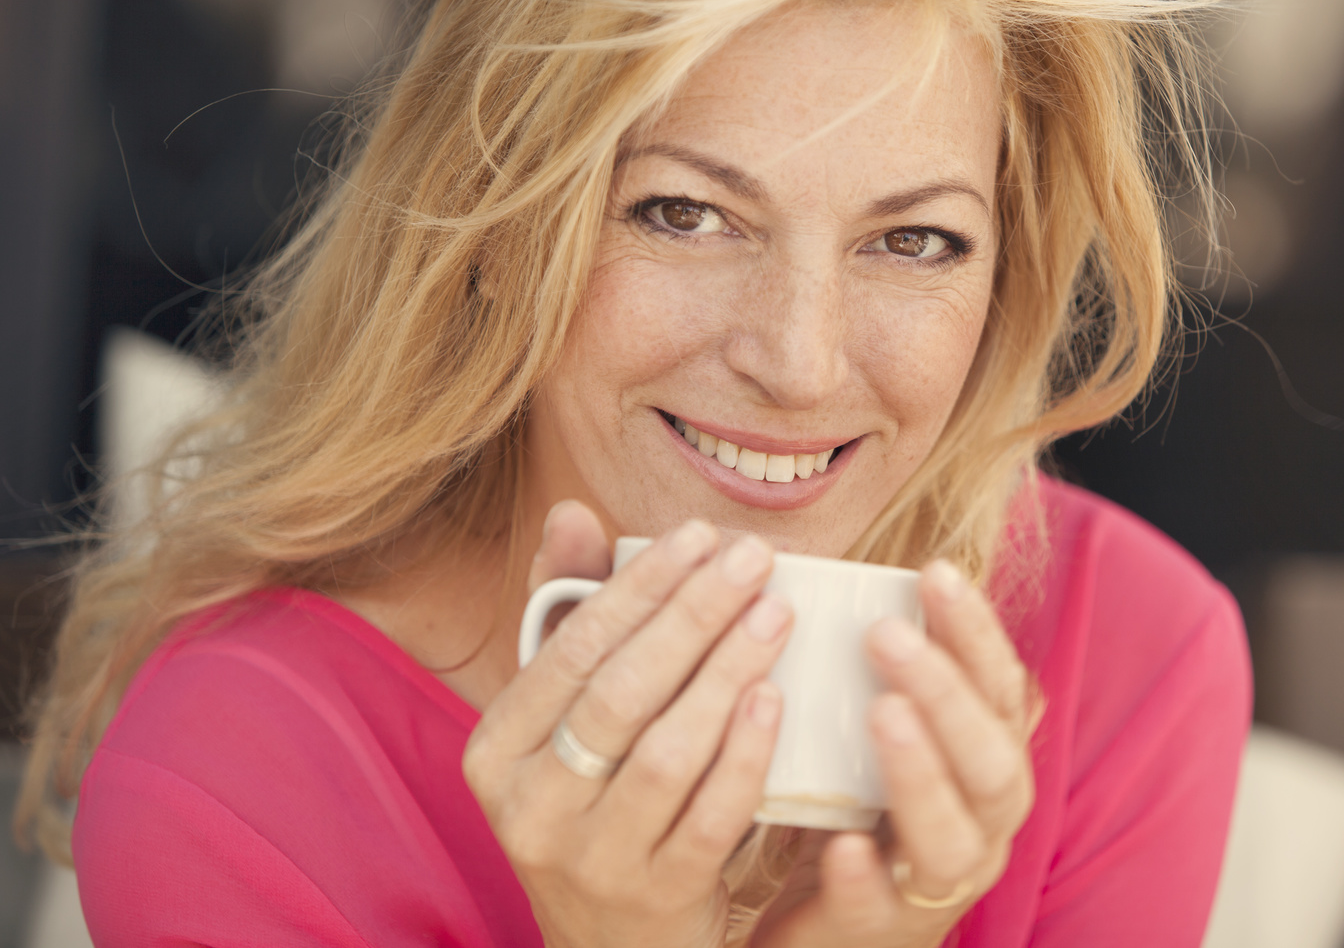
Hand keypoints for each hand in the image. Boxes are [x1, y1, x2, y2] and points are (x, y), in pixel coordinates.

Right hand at [464, 502, 791, 947]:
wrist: (611, 943)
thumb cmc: (596, 798)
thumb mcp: (566, 716)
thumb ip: (569, 613)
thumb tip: (571, 510)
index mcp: (495, 750)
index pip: (571, 649)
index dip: (640, 585)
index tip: (702, 534)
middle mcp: (529, 807)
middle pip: (621, 692)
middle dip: (693, 614)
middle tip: (754, 558)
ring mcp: (591, 859)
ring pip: (666, 751)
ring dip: (726, 671)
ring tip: (777, 611)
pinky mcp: (656, 896)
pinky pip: (709, 817)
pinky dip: (745, 754)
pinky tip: (775, 697)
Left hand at [751, 560, 1034, 947]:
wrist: (834, 930)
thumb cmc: (865, 812)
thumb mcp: (888, 739)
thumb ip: (890, 677)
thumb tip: (857, 578)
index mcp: (990, 764)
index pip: (999, 690)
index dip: (975, 633)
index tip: (935, 572)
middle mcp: (984, 824)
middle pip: (989, 758)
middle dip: (944, 691)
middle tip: (887, 633)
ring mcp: (936, 884)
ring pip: (951, 835)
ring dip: (920, 771)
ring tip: (882, 714)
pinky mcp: (880, 930)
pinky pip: (880, 907)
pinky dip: (865, 875)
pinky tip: (843, 844)